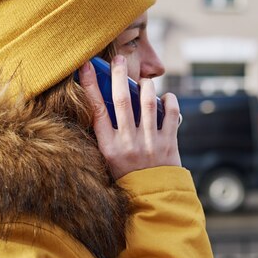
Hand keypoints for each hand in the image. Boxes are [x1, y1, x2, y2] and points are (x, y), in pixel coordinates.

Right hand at [78, 55, 181, 179]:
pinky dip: (170, 101)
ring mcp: (150, 143)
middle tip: (118, 59)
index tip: (86, 67)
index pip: (96, 109)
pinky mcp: (169, 143)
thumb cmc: (127, 176)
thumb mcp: (109, 158)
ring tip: (144, 80)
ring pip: (148, 103)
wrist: (153, 198)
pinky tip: (166, 96)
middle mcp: (128, 143)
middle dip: (118, 75)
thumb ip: (109, 133)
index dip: (90, 86)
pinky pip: (171, 114)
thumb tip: (109, 102)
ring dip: (146, 86)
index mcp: (108, 147)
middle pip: (122, 100)